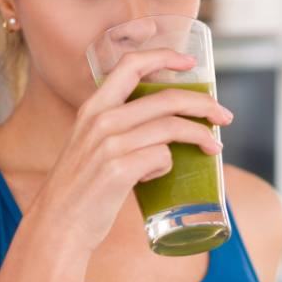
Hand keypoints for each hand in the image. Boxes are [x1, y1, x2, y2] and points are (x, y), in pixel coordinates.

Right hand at [24, 48, 233, 253]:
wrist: (57, 225)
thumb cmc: (80, 189)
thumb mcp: (89, 146)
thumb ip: (118, 130)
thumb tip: (164, 129)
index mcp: (93, 108)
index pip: (130, 64)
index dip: (164, 56)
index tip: (189, 62)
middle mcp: (100, 120)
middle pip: (166, 98)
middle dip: (204, 103)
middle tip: (224, 115)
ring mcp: (109, 145)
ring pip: (171, 126)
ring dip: (200, 135)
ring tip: (213, 148)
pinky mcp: (119, 170)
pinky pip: (162, 156)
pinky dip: (168, 165)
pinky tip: (156, 178)